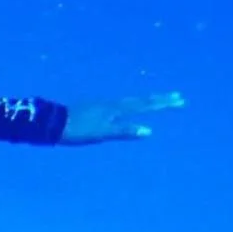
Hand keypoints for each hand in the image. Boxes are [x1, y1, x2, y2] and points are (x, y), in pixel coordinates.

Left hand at [59, 92, 183, 144]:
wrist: (52, 123)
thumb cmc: (77, 131)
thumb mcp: (102, 134)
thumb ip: (125, 132)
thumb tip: (149, 131)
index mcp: (116, 108)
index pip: (145, 104)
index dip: (162, 103)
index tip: (180, 100)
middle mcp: (112, 104)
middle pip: (140, 100)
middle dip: (159, 99)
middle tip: (177, 97)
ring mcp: (103, 105)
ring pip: (130, 101)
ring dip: (146, 100)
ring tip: (158, 100)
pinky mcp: (95, 108)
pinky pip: (120, 105)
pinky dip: (132, 105)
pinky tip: (129, 108)